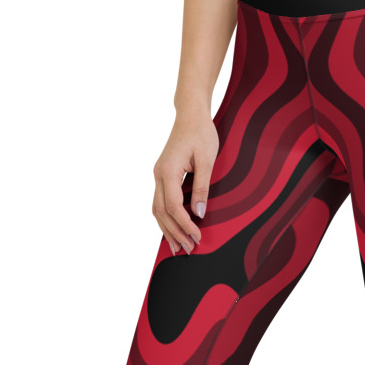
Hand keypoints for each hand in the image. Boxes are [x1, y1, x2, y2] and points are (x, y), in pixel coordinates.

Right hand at [152, 108, 218, 255]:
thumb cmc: (201, 133)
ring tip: (177, 247)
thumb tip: (199, 212)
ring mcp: (158, 175)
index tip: (197, 237)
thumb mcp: (206, 160)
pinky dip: (165, 218)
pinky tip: (172, 230)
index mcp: (168, 170)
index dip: (185, 225)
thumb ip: (202, 187)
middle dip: (175, 233)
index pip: (174, 206)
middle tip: (188, 249)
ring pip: (157, 209)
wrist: (191, 115)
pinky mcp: (162, 176)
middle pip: (162, 212)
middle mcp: (158, 174)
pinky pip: (160, 202)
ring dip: (167, 229)